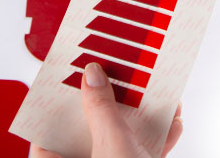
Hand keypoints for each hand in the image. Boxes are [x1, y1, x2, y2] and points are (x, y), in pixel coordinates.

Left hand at [31, 63, 182, 157]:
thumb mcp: (113, 148)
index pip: (47, 130)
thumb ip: (100, 108)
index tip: (71, 71)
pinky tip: (172, 120)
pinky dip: (154, 141)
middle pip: (84, 131)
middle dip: (104, 100)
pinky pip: (136, 157)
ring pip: (114, 143)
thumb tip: (91, 74)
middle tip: (112, 70)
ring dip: (135, 116)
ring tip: (147, 87)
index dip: (59, 99)